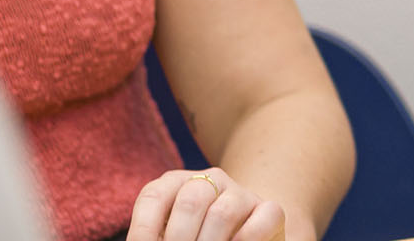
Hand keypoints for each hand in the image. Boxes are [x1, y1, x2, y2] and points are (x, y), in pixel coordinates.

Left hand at [126, 167, 287, 240]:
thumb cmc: (196, 238)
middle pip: (190, 202)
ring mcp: (241, 193)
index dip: (144, 230)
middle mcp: (210, 179)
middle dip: (180, 240)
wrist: (245, 232)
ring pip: (222, 214)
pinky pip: (260, 221)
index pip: (154, 197)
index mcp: (176, 183)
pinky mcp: (270, 210)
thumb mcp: (173, 234)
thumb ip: (159, 237)